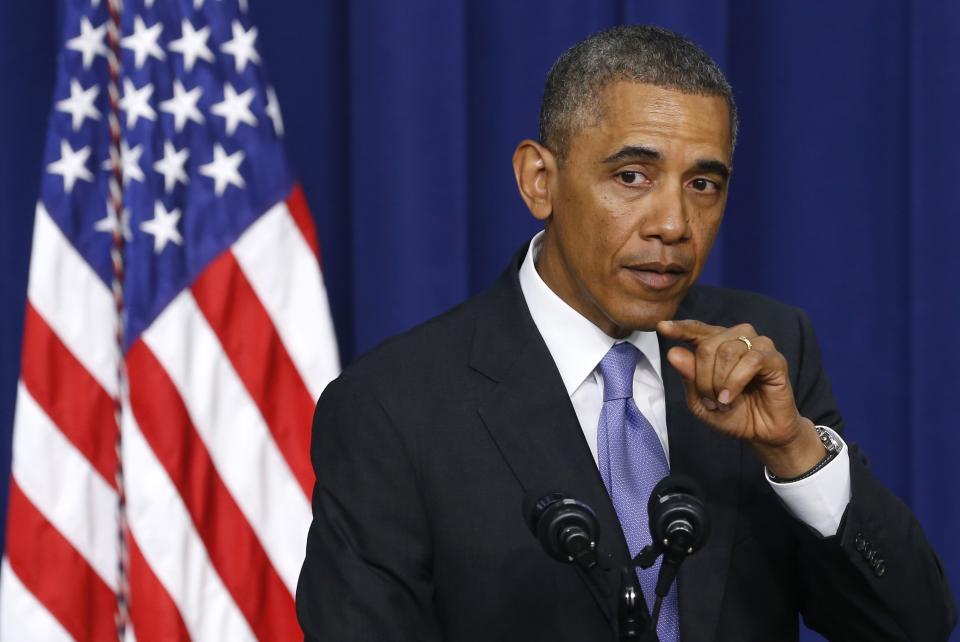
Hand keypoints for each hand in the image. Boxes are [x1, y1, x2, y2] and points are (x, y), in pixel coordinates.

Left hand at [656, 319, 825, 477]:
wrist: (761, 434)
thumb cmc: (732, 414)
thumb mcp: (700, 400)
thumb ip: (688, 376)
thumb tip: (673, 352)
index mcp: (718, 344)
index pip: (696, 329)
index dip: (680, 328)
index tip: (662, 327)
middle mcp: (738, 338)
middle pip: (708, 345)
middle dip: (703, 377)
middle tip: (710, 400)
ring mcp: (759, 346)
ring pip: (728, 351)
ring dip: (719, 382)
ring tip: (722, 401)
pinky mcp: (775, 359)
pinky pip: (752, 360)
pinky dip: (735, 381)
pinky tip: (730, 398)